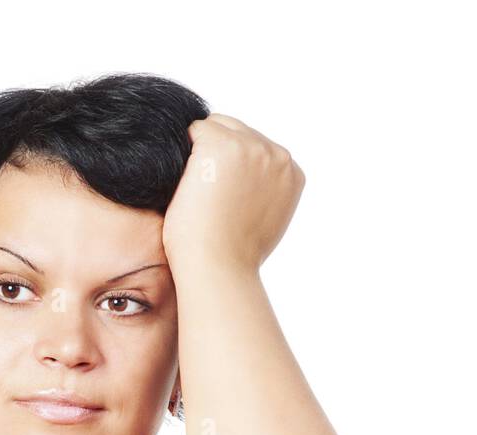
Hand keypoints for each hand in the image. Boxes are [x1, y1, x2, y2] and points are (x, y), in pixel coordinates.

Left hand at [162, 113, 305, 274]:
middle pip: (238, 130)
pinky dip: (184, 150)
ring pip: (217, 126)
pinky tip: (184, 181)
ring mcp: (251, 147)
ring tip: (195, 190)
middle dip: (217, 151)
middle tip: (202, 190)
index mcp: (291, 172)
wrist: (218, 266)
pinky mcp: (220, 146)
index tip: (220, 192)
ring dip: (201, 151)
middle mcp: (276, 155)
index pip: (258, 147)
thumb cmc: (233, 255)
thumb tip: (249, 180)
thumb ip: (265, 192)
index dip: (232, 165)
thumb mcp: (266, 221)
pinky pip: (196, 130)